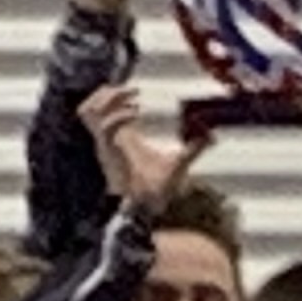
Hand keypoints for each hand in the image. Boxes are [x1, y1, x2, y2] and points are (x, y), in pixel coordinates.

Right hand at [81, 81, 209, 217]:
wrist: (151, 209)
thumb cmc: (160, 189)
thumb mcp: (179, 161)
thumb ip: (194, 147)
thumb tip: (212, 137)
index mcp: (120, 138)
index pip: (100, 109)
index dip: (112, 93)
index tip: (136, 91)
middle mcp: (108, 140)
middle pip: (90, 105)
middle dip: (108, 92)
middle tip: (132, 91)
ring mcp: (105, 146)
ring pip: (90, 111)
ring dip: (109, 100)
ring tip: (132, 99)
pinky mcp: (108, 154)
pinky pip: (105, 127)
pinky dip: (117, 115)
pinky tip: (135, 113)